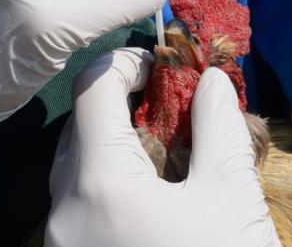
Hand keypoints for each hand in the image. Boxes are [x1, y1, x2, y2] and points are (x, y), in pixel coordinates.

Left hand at [46, 48, 278, 246]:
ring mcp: (61, 241)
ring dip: (110, 140)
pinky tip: (146, 190)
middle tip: (168, 103)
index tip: (160, 66)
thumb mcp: (230, 198)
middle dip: (118, 102)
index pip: (90, 90)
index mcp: (98, 185)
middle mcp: (63, 211)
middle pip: (76, 126)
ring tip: (163, 145)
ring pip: (73, 165)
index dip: (124, 63)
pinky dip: (104, 178)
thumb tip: (210, 81)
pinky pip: (76, 201)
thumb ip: (217, 128)